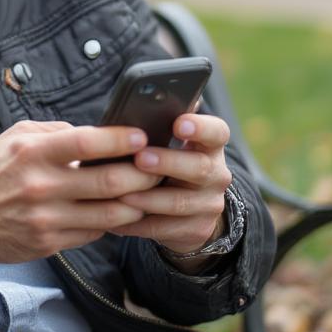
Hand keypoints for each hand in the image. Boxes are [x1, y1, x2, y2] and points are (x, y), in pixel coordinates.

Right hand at [0, 120, 159, 266]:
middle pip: (108, 181)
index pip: (86, 143)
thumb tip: (97, 134)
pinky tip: (116, 211)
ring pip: (108, 213)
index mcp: (32, 152)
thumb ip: (56, 132)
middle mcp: (40, 186)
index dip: (120, 139)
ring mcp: (45, 219)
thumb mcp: (16, 137)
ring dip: (135, 203)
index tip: (142, 137)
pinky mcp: (48, 243)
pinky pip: (92, 233)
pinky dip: (109, 221)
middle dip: (142, 174)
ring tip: (147, 192)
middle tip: (158, 167)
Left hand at [109, 113, 232, 257]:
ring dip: (149, 198)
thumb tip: (138, 102)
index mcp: (210, 145)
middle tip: (140, 158)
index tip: (179, 124)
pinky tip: (115, 219)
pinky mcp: (197, 229)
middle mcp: (216, 174)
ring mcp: (209, 203)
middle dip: (168, 162)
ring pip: (180, 202)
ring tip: (122, 194)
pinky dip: (138, 223)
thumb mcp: (169, 142)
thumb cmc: (167, 160)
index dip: (200, 127)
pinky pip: (165, 228)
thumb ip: (159, 125)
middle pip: (199, 167)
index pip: (217, 131)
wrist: (188, 209)